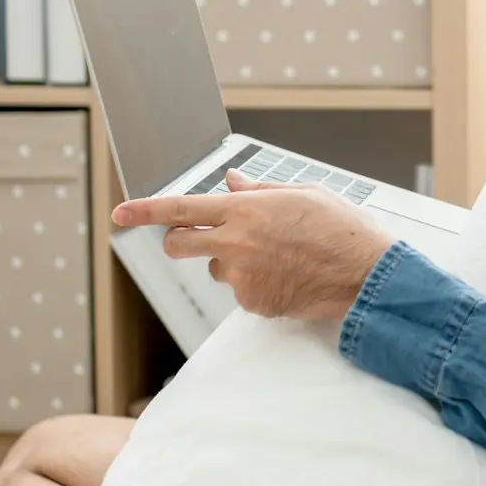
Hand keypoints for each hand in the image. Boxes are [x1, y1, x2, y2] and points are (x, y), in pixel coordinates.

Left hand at [112, 171, 395, 321]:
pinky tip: (288, 276)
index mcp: (246, 210)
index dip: (143, 211)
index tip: (120, 213)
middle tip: (201, 239)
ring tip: (278, 258)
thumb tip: (231, 183)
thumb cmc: (341, 230)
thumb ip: (259, 190)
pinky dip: (258, 284)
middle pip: (178, 245)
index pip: (180, 209)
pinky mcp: (253, 302)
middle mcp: (236, 243)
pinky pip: (242, 291)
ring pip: (216, 269)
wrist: (365, 274)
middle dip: (179, 241)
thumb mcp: (303, 194)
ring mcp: (242, 276)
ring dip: (233, 263)